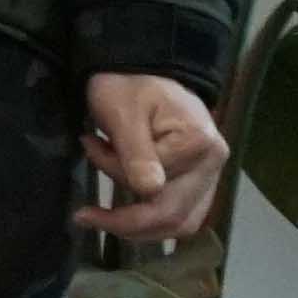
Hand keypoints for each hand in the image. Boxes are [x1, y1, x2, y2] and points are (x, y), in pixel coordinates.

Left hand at [82, 71, 228, 245]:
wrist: (142, 70)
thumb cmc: (129, 86)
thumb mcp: (123, 113)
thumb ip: (136, 153)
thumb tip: (149, 192)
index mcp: (198, 144)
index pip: (156, 186)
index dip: (116, 176)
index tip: (88, 146)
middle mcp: (213, 164)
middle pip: (175, 216)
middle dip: (125, 222)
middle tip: (84, 216)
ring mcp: (210, 176)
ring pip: (179, 224)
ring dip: (138, 227)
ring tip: (103, 215)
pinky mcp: (200, 183)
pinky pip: (180, 215)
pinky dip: (149, 218)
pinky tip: (124, 208)